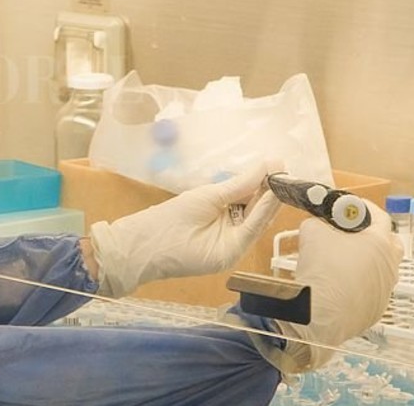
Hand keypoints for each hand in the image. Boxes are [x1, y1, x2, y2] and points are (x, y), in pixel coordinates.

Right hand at [88, 161, 282, 297]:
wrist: (133, 244)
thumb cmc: (166, 226)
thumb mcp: (204, 200)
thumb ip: (236, 186)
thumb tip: (263, 169)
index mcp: (232, 250)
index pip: (259, 220)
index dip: (272, 195)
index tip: (281, 170)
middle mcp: (233, 248)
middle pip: (255, 217)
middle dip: (266, 191)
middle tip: (276, 164)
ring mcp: (222, 242)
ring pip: (245, 214)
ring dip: (254, 192)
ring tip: (267, 167)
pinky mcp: (211, 233)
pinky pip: (230, 214)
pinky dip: (238, 198)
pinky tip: (247, 180)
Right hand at [269, 204, 402, 372]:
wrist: (318, 314)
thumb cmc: (322, 269)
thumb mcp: (312, 233)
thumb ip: (318, 223)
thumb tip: (317, 225)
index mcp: (381, 243)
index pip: (380, 217)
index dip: (363, 208)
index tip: (350, 208)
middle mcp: (390, 267)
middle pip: (390, 245)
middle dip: (373, 237)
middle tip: (351, 235)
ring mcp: (386, 291)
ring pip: (380, 271)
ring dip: (365, 263)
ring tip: (340, 264)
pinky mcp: (376, 311)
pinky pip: (370, 292)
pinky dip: (358, 286)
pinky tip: (337, 288)